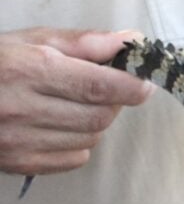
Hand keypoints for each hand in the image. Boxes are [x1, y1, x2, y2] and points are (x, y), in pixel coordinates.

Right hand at [0, 28, 153, 175]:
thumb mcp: (31, 40)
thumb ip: (85, 42)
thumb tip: (131, 40)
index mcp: (28, 70)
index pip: (99, 86)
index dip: (132, 86)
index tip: (146, 82)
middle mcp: (22, 108)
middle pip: (100, 116)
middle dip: (114, 102)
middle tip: (106, 89)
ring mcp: (18, 141)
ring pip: (91, 139)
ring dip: (96, 122)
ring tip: (77, 104)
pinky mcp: (18, 163)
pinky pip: (75, 159)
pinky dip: (80, 143)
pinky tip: (62, 126)